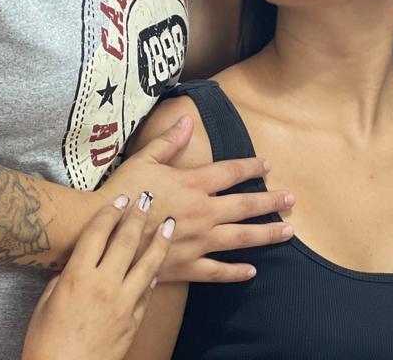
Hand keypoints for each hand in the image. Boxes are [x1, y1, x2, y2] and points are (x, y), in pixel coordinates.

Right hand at [21, 193, 173, 359]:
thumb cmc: (46, 343)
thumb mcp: (45, 304)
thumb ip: (63, 280)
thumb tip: (74, 267)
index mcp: (77, 276)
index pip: (97, 233)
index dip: (109, 212)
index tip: (119, 199)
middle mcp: (104, 284)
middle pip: (125, 241)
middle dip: (137, 216)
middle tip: (147, 199)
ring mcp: (123, 302)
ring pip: (147, 263)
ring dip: (159, 240)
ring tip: (169, 223)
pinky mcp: (134, 320)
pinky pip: (147, 290)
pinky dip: (153, 274)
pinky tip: (158, 264)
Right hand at [99, 114, 295, 282]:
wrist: (101, 230)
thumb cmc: (121, 192)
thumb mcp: (144, 159)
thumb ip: (170, 141)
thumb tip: (189, 120)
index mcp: (193, 184)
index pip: (230, 172)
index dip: (251, 168)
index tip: (267, 166)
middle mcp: (202, 212)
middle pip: (245, 206)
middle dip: (271, 202)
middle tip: (291, 201)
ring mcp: (197, 241)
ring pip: (240, 238)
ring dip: (266, 235)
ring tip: (287, 232)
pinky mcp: (187, 266)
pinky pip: (217, 272)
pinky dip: (236, 272)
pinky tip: (252, 271)